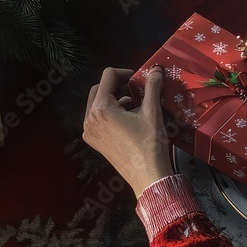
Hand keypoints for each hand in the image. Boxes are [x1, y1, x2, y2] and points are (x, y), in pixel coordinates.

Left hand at [83, 66, 174, 195]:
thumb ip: (153, 87)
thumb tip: (157, 69)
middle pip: (100, 89)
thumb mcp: (152, 112)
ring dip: (115, 98)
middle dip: (118, 85)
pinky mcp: (95, 141)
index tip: (139, 78)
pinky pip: (99, 119)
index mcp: (100, 109)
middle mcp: (89, 119)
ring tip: (136, 102)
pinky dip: (112, 113)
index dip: (125, 72)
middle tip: (136, 88)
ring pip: (99, 104)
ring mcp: (90, 132)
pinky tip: (130, 117)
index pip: (108, 76)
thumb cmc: (149, 145)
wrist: (148, 176)